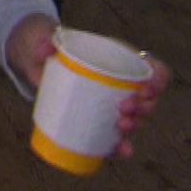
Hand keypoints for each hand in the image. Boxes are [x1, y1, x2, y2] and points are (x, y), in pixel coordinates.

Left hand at [10, 15, 171, 161]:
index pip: (152, 68)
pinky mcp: (95, 121)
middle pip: (148, 98)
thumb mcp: (42, 40)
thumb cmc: (45, 46)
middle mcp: (120, 82)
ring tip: (121, 127)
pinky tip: (122, 150)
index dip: (159, 78)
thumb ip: (43, 42)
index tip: (149, 88)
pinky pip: (115, 137)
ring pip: (136, 118)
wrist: (32, 61)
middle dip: (145, 107)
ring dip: (135, 125)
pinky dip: (121, 146)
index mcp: (117, 58)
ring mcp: (109, 103)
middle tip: (124, 108)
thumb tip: (44, 48)